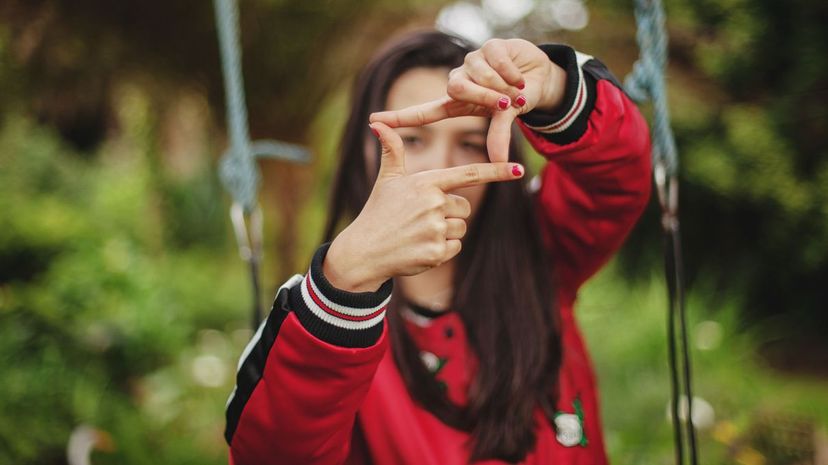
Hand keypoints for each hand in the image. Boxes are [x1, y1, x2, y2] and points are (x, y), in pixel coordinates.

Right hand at [323, 122, 523, 291]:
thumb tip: (377, 123)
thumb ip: (392, 151)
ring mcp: (435, 229)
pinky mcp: (436, 253)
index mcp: (426, 183)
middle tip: (422, 219)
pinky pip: (455, 247)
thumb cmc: (377, 212)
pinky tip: (420, 248)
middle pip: (464, 207)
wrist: (364, 251)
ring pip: (460, 228)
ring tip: (418, 233)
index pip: (468, 174)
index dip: (496, 171)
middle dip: (450, 213)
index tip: (519, 169)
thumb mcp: (387, 180)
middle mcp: (433, 204)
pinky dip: (441, 250)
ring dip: (445, 232)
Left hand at [369, 38, 566, 162]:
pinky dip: (512, 73)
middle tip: (506, 103)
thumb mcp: (506, 119)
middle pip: (456, 88)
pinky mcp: (489, 46)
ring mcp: (472, 62)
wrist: (540, 76)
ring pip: (479, 75)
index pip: (423, 112)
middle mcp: (459, 81)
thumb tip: (502, 164)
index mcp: (457, 103)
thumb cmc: (516, 100)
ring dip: (502, 85)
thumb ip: (499, 136)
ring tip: (516, 89)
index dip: (399, 118)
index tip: (373, 121)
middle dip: (484, 97)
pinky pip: (496, 62)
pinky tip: (520, 77)